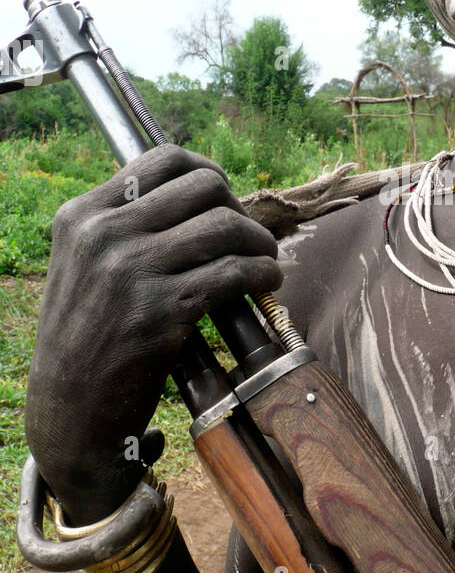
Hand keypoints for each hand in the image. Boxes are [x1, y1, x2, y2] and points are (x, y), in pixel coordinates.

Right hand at [25, 145, 281, 522]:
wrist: (69, 412)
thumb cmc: (87, 339)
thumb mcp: (84, 267)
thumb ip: (124, 227)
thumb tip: (199, 194)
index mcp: (82, 215)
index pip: (163, 160)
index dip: (209, 172)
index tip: (226, 199)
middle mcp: (102, 234)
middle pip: (203, 186)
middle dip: (239, 208)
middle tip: (249, 237)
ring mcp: (130, 271)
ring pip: (226, 226)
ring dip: (260, 242)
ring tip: (265, 261)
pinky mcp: (161, 310)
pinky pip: (234, 271)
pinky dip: (263, 274)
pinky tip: (267, 283)